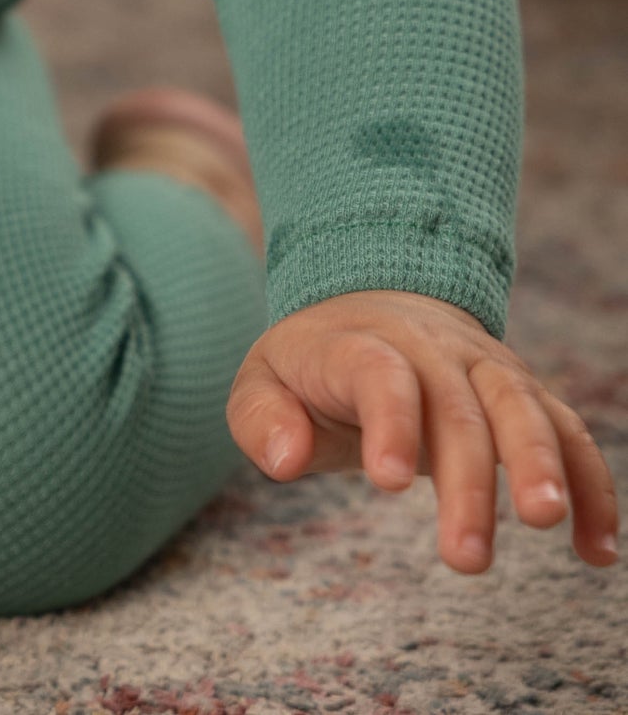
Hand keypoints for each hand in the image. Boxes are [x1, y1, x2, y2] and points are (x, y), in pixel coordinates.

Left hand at [228, 289, 616, 571]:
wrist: (373, 298)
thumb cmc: (315, 363)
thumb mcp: (263, 380)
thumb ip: (262, 418)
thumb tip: (284, 460)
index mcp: (362, 343)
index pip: (379, 373)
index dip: (389, 421)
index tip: (388, 482)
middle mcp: (431, 346)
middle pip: (457, 406)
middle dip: (466, 481)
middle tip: (466, 558)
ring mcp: (483, 365)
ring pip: (521, 405)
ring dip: (540, 462)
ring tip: (548, 521)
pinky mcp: (523, 392)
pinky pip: (567, 430)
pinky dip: (589, 483)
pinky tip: (596, 550)